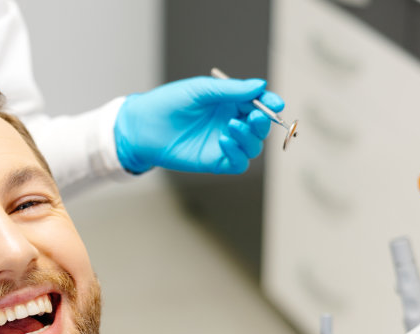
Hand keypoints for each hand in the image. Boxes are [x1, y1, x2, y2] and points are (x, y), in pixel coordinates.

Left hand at [114, 76, 284, 174]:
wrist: (143, 126)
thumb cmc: (168, 103)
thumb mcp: (200, 90)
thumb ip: (230, 90)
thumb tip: (260, 85)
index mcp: (230, 103)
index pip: (259, 104)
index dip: (270, 103)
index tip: (275, 103)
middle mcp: (230, 123)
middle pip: (260, 127)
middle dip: (262, 122)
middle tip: (253, 117)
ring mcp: (224, 143)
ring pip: (253, 146)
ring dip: (249, 138)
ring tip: (231, 127)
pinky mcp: (215, 161)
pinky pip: (238, 163)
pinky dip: (238, 154)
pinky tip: (224, 141)